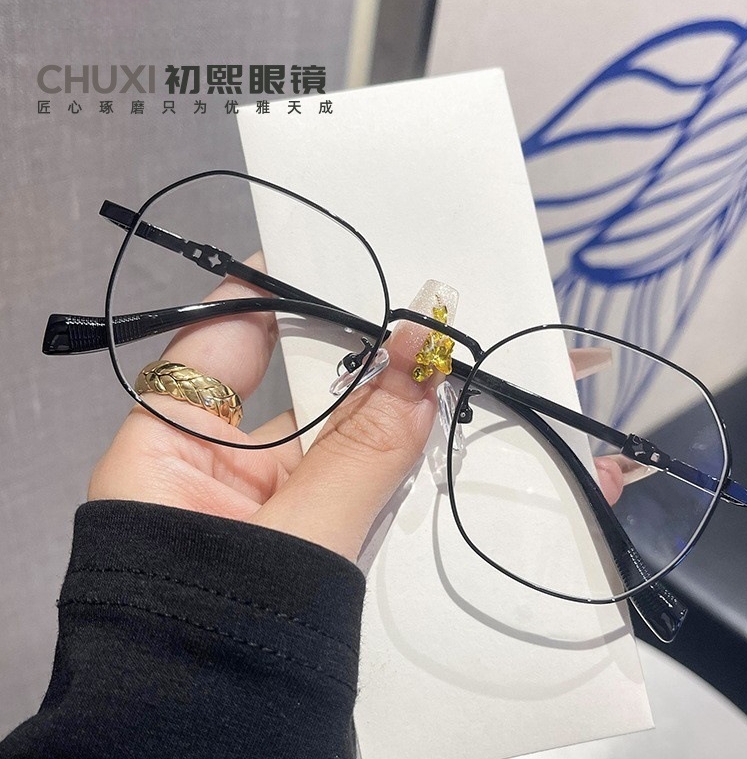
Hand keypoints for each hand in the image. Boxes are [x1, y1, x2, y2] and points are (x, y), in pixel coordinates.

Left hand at [90, 255, 439, 562]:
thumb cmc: (224, 636)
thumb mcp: (298, 541)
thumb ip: (363, 453)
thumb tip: (421, 361)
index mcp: (163, 456)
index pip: (211, 346)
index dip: (265, 298)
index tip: (325, 258)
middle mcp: (204, 470)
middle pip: (281, 389)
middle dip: (347, 358)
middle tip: (410, 316)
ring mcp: (252, 506)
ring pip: (320, 439)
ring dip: (377, 417)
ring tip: (434, 365)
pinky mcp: (292, 536)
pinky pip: (338, 480)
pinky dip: (379, 463)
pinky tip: (423, 425)